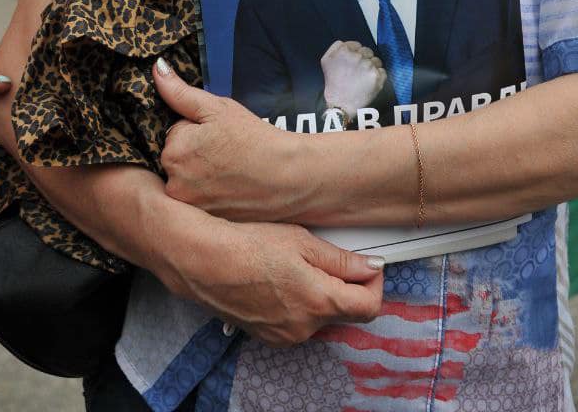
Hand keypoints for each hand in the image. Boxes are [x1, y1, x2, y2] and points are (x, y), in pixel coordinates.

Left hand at [154, 60, 301, 220]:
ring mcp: (189, 207)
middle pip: (177, 159)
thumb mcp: (218, 108)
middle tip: (227, 153)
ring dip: (202, 175)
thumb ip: (180, 92)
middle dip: (196, 153)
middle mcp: (174, 184)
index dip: (199, 131)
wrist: (288, 178)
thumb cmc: (255, 140)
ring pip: (187, 181)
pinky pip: (199, 202)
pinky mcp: (203, 223)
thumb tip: (157, 68)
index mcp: (174, 151)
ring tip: (231, 171)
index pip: (175, 133)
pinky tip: (231, 189)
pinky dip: (211, 195)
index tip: (220, 136)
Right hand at [155, 211, 383, 347]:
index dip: (374, 283)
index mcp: (319, 301)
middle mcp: (306, 327)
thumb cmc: (250, 244)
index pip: (369, 307)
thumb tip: (372, 268)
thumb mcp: (301, 241)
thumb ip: (341, 260)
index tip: (368, 264)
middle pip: (344, 311)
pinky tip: (278, 279)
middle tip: (325, 255)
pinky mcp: (268, 336)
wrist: (203, 262)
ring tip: (295, 264)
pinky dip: (298, 303)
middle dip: (344, 285)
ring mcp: (285, 336)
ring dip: (319, 293)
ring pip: (319, 315)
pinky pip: (297, 321)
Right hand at [321, 40, 386, 117]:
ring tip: (363, 79)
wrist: (340, 103)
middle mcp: (357, 56)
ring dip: (372, 68)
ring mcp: (368, 66)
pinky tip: (369, 83)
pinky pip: (382, 71)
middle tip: (357, 72)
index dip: (356, 54)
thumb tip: (348, 43)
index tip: (353, 63)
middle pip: (368, 52)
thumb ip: (336, 46)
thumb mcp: (326, 60)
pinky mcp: (377, 77)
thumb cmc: (333, 83)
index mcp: (344, 50)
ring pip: (376, 61)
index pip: (358, 45)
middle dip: (365, 59)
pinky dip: (378, 77)